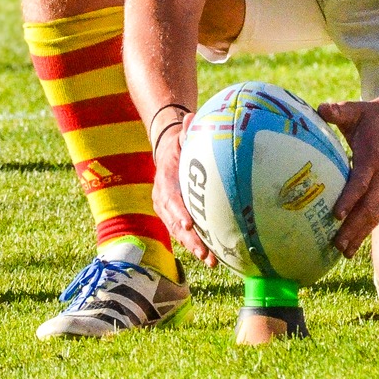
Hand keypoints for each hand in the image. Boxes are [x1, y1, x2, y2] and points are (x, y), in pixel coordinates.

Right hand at [151, 121, 215, 267]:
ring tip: (212, 262)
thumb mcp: (182, 136)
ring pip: (180, 233)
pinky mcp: (176, 218)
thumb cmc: (179, 145)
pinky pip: (186, 234)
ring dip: (195, 248)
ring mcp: (168, 212)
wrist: (167, 154)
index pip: (170, 199)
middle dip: (189, 239)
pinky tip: (215, 258)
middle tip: (203, 252)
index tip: (189, 223)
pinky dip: (199, 245)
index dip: (178, 212)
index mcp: (164, 181)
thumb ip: (187, 131)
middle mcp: (163, 200)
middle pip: (174, 223)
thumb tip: (192, 117)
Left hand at [319, 95, 378, 257]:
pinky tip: (351, 245)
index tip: (335, 214)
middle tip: (336, 244)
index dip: (349, 199)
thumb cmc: (372, 116)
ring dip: (359, 234)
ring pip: (374, 215)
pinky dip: (364, 231)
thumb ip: (338, 111)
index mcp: (373, 157)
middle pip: (368, 207)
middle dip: (353, 227)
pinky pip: (375, 214)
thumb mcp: (356, 109)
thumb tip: (320, 108)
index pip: (361, 182)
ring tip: (342, 252)